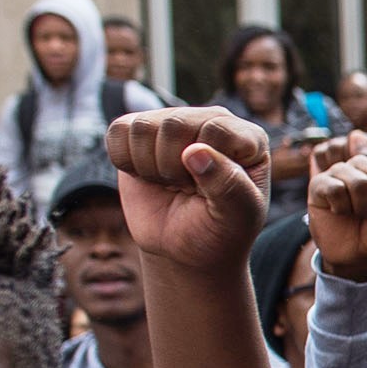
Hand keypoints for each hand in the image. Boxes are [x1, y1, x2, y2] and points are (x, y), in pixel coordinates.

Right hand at [105, 108, 273, 275]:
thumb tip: (195, 151)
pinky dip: (126, 162)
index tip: (212, 191)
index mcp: (248, 138)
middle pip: (174, 124)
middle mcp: (213, 120)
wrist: (185, 248)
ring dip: (150, 167)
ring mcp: (175, 120)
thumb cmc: (219, 231)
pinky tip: (148, 176)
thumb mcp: (237, 218)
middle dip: (173, 169)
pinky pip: (118, 131)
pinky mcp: (140, 130)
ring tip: (170, 182)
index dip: (205, 167)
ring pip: (142, 127)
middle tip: (187, 189)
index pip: (216, 130)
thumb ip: (227, 185)